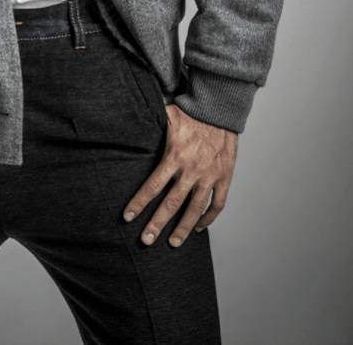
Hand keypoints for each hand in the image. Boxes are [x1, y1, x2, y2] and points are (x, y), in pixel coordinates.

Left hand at [122, 103, 237, 246]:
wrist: (220, 109)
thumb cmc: (191, 112)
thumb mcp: (166, 116)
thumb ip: (150, 126)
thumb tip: (128, 123)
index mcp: (174, 156)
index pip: (153, 186)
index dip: (139, 203)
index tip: (128, 217)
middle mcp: (191, 170)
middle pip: (171, 204)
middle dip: (157, 224)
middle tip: (146, 241)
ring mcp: (209, 176)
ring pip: (195, 210)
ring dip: (183, 228)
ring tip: (173, 243)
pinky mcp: (224, 177)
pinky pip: (217, 204)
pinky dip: (208, 218)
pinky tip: (199, 227)